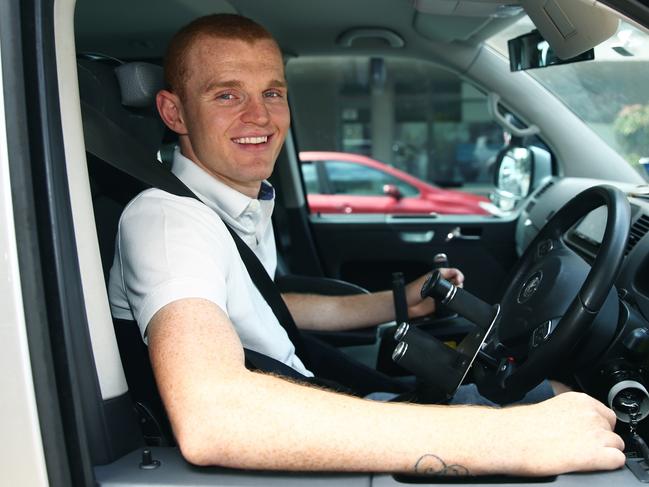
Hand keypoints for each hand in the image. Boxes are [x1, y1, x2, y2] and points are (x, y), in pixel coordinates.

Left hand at [405, 267, 463, 318]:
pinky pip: (450, 303)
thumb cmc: (410, 291)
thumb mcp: (426, 279)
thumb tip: (452, 273)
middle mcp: (440, 285)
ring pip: (454, 293)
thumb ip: (439, 275)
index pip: (452, 272)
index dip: (458, 274)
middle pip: (456, 282)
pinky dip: (452, 303)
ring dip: (456, 293)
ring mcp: (440, 295)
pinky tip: (449, 302)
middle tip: (457, 286)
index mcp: (437, 276)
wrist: (405, 306)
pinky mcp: (439, 305)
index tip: (459, 278)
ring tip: (453, 294)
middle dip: (459, 283)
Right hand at [496, 392, 624, 475]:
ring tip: (582, 455)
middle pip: (611, 429)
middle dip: (599, 438)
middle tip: (579, 444)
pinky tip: (590, 463)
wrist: (510, 438)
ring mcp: (595, 434)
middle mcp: (590, 414)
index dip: (596, 426)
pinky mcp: (595, 454)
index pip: (604, 413)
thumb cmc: (520, 425)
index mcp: (579, 400)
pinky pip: (616, 460)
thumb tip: (572, 421)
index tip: (585, 433)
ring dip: (603, 451)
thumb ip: (567, 410)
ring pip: (616, 444)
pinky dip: (607, 463)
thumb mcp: (547, 405)